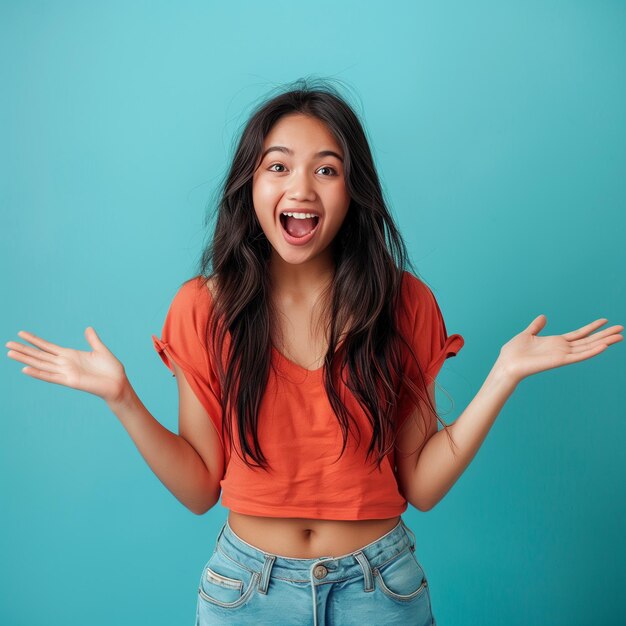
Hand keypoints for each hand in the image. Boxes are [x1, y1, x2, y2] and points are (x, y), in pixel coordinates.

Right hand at [6, 327, 127, 402]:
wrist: (118, 383)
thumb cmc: (111, 369)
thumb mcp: (100, 350)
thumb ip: (92, 340)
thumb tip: (88, 328)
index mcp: (70, 355)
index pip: (47, 346)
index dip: (34, 340)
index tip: (21, 333)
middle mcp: (64, 363)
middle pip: (39, 355)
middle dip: (24, 349)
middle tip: (7, 344)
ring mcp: (65, 372)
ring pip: (41, 364)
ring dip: (26, 359)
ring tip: (10, 353)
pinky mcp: (70, 381)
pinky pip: (50, 376)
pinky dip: (38, 373)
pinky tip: (25, 369)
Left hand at [497, 315, 622, 384]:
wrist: (506, 364)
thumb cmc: (514, 352)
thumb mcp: (527, 334)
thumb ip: (536, 327)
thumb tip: (543, 317)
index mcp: (555, 342)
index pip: (578, 334)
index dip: (591, 327)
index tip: (605, 320)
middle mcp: (562, 349)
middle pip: (588, 341)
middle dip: (604, 335)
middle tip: (622, 329)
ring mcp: (562, 355)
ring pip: (588, 348)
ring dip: (604, 342)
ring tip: (619, 337)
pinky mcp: (559, 361)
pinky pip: (579, 356)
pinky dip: (592, 351)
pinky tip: (604, 346)